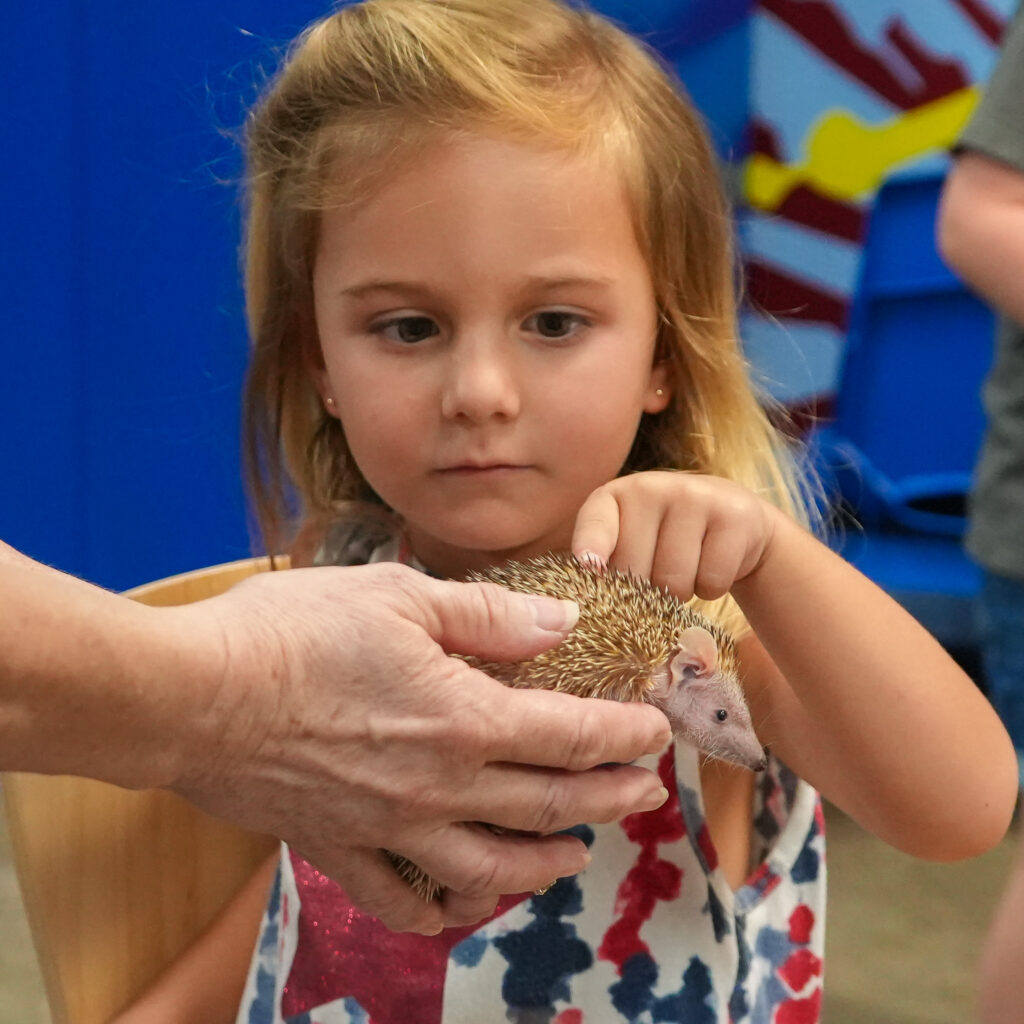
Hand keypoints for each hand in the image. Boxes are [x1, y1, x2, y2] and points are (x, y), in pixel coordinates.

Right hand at [160, 563, 671, 933]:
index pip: (569, 737)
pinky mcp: (337, 849)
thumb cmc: (291, 633)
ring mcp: (389, 828)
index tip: (653, 732)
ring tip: (575, 856)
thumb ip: (489, 617)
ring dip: (543, 865)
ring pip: (489, 869)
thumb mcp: (400, 596)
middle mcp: (437, 787)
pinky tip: (461, 906)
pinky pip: (401, 901)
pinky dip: (439, 910)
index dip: (621, 736)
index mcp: (461, 719)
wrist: (190, 695)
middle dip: (607, 798)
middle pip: (546, 804)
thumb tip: (561, 621)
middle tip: (644, 794)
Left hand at [571, 471, 780, 599]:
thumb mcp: (630, 542)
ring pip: (674, 580)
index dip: (590, 544)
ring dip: (680, 593)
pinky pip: (711, 581)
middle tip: (658, 575)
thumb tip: (589, 594)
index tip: (589, 565)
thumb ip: (605, 562)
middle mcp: (652, 487)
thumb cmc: (666, 540)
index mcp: (616, 495)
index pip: (596, 520)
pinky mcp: (733, 515)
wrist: (733, 522)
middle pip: (634, 570)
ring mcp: (695, 496)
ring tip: (687, 569)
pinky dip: (711, 589)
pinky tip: (712, 564)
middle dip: (644, 591)